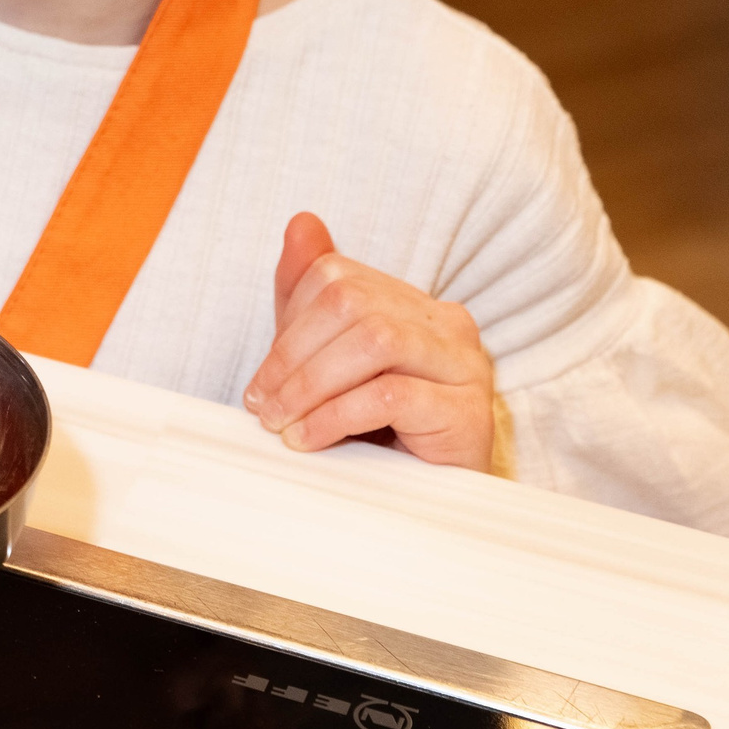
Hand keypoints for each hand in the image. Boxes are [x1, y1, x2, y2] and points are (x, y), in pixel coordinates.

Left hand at [242, 212, 494, 470]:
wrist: (429, 505)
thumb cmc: (378, 433)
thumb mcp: (329, 362)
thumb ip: (310, 296)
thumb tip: (301, 223)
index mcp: (414, 305)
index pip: (339, 278)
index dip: (289, 323)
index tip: (261, 380)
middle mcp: (447, 324)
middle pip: (353, 304)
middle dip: (292, 356)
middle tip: (262, 405)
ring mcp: (464, 364)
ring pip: (374, 341)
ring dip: (311, 384)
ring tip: (282, 423)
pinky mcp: (468, 410)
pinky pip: (391, 394)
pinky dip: (337, 415)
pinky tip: (311, 438)